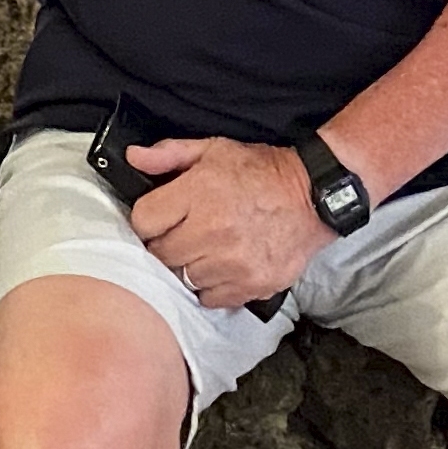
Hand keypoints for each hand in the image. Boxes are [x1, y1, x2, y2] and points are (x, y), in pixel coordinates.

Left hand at [126, 137, 325, 308]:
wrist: (313, 197)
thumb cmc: (261, 172)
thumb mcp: (214, 150)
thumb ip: (170, 154)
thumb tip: (134, 157)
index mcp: (199, 193)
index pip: (143, 222)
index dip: (149, 220)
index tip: (161, 218)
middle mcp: (212, 231)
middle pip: (160, 254)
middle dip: (166, 244)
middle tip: (184, 234)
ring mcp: (232, 263)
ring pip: (183, 279)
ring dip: (188, 267)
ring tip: (204, 251)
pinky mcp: (251, 285)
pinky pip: (210, 298)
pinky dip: (211, 287)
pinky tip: (221, 267)